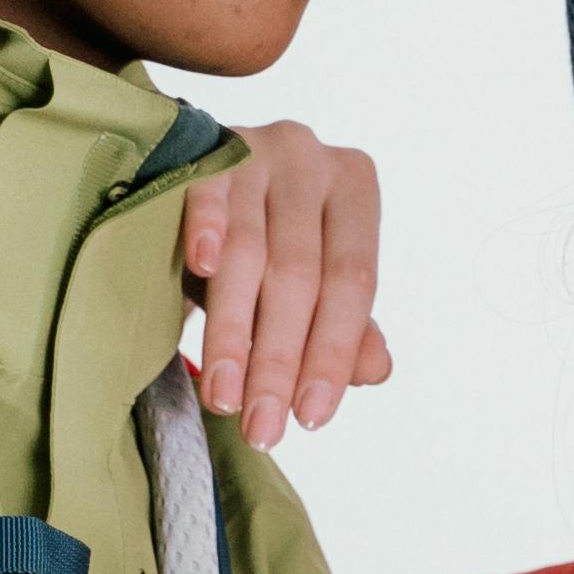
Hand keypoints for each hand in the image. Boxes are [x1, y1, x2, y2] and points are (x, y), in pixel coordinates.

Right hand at [179, 123, 391, 445]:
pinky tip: (202, 268)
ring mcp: (255, 148)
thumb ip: (344, 323)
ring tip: (224, 394)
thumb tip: (374, 370)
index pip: (353, 282)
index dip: (332, 353)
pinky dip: (206, 227)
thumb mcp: (310, 276)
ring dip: (233, 331)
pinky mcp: (200, 147)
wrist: (199, 165)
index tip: (311, 418)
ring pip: (248, 250)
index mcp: (355, 188)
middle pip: (299, 274)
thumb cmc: (267, 232)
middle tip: (261, 426)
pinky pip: (205, 192)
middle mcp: (311, 160)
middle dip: (278, 360)